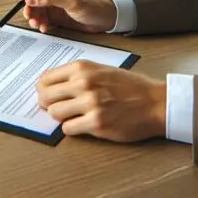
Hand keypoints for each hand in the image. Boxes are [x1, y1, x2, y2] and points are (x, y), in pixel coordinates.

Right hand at [19, 0, 116, 32]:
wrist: (107, 19)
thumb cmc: (94, 5)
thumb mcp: (73, 1)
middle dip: (30, 6)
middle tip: (28, 16)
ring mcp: (55, 1)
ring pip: (37, 7)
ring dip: (34, 16)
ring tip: (36, 24)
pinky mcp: (56, 14)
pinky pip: (43, 17)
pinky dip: (41, 23)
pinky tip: (44, 28)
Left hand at [37, 61, 166, 142]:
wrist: (154, 101)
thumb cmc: (129, 86)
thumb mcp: (100, 70)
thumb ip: (77, 75)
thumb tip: (51, 86)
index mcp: (82, 68)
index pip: (46, 78)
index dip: (43, 89)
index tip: (46, 95)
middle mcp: (84, 83)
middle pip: (46, 96)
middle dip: (46, 104)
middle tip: (53, 108)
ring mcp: (90, 104)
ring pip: (55, 113)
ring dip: (60, 117)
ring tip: (71, 116)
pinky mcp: (97, 123)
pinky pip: (68, 129)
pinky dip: (72, 129)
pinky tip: (82, 124)